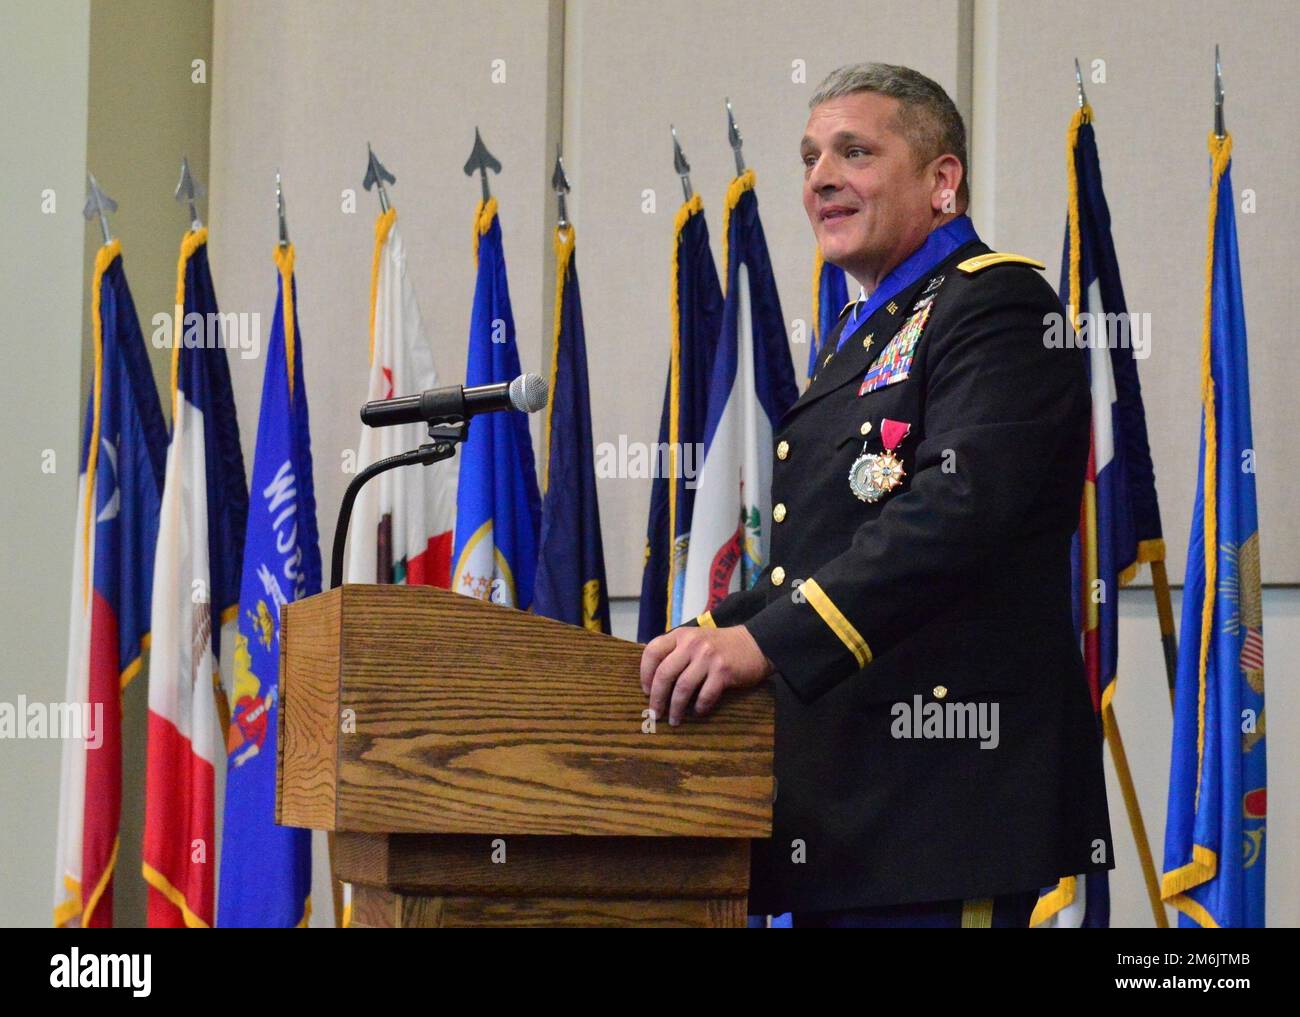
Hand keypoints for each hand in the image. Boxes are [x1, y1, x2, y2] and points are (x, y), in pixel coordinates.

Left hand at [639, 624, 773, 725]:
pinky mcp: (723, 671)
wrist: (756, 644)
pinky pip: (705, 695)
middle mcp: (692, 644)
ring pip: (682, 688)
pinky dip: (700, 707)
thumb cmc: (720, 646)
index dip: (645, 674)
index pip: (652, 651)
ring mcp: (708, 657)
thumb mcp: (695, 639)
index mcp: (681, 635)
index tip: (645, 691)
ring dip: (676, 708)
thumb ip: (675, 651)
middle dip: (657, 698)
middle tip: (655, 714)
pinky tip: (698, 712)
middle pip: (665, 674)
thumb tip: (651, 678)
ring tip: (674, 721)